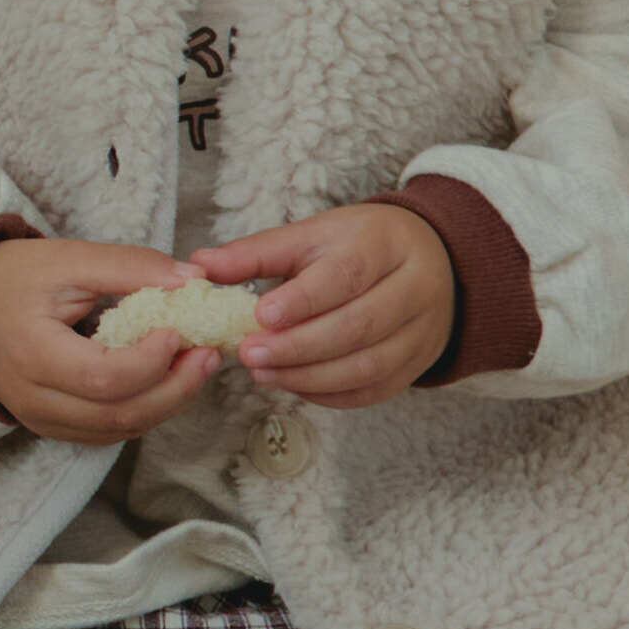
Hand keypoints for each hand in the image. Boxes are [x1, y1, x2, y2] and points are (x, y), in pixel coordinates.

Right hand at [0, 237, 239, 444]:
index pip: (103, 378)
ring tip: (197, 364)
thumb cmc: (12, 279)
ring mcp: (42, 420)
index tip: (179, 329)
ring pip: (120, 430)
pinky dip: (145, 410)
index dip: (150, 361)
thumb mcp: (66, 259)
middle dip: (176, 388)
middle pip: (119, 414)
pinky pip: (110, 432)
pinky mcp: (53, 427)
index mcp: (30, 353)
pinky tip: (166, 380)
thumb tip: (192, 281)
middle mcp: (33, 399)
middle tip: (209, 354)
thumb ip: (129, 267)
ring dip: (168, 402)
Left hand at [192, 201, 457, 409]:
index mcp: (384, 244)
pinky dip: (329, 394)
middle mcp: (413, 288)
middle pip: (358, 327)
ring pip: (368, 365)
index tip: (261, 316)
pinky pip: (374, 389)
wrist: (428, 260)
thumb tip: (200, 267)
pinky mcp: (417, 364)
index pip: (347, 275)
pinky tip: (293, 384)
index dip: (304, 300)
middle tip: (249, 355)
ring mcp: (421, 331)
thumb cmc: (358, 246)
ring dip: (309, 376)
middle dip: (299, 347)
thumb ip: (257, 253)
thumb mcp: (312, 235)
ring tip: (263, 373)